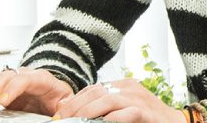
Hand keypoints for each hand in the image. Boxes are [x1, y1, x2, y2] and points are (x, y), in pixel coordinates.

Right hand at [0, 67, 72, 114]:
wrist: (53, 91)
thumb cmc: (57, 96)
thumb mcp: (64, 101)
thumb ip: (63, 106)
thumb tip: (63, 113)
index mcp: (40, 78)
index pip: (23, 79)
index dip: (11, 89)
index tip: (3, 102)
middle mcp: (21, 75)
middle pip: (1, 77)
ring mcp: (7, 79)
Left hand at [53, 79, 186, 122]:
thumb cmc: (147, 119)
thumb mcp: (124, 110)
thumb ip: (105, 109)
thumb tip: (77, 115)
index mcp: (122, 85)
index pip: (91, 88)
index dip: (73, 101)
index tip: (58, 115)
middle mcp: (129, 88)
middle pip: (95, 92)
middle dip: (74, 107)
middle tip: (60, 120)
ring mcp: (139, 99)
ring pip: (107, 99)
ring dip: (87, 112)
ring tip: (74, 122)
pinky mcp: (146, 112)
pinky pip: (127, 112)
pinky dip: (112, 118)